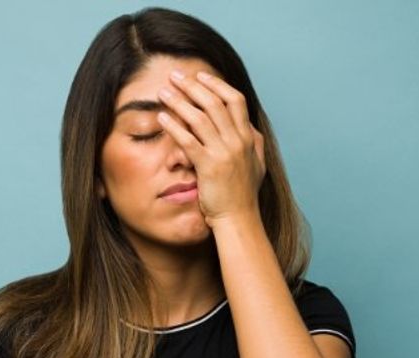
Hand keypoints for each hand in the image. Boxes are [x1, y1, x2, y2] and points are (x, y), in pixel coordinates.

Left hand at [157, 69, 265, 227]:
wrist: (239, 219)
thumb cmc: (244, 195)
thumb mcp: (257, 165)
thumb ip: (253, 143)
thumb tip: (249, 126)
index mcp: (247, 138)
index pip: (235, 100)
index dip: (217, 84)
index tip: (201, 75)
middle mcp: (237, 141)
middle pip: (214, 103)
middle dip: (192, 86)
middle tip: (174, 76)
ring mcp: (224, 153)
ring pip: (200, 118)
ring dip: (179, 101)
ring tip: (163, 92)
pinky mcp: (209, 167)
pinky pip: (189, 140)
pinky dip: (174, 126)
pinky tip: (162, 118)